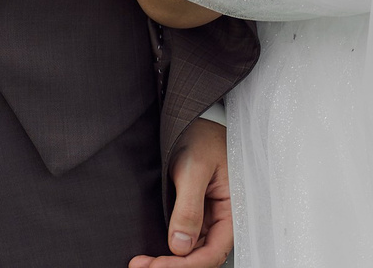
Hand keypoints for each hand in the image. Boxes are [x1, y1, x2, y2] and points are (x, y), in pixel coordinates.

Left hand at [130, 117, 231, 267]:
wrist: (192, 119)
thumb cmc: (200, 138)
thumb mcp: (193, 168)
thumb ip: (188, 207)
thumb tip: (180, 246)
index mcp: (233, 212)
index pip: (213, 252)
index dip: (185, 265)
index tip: (157, 267)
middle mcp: (222, 220)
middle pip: (201, 257)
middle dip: (172, 266)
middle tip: (140, 266)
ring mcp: (208, 219)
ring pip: (191, 252)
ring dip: (168, 261)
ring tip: (140, 263)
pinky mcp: (195, 215)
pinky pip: (185, 240)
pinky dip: (167, 250)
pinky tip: (151, 253)